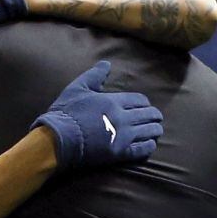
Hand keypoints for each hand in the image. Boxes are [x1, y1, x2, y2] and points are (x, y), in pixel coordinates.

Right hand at [32, 61, 162, 169]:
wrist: (59, 138)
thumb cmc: (66, 112)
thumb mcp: (78, 87)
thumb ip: (94, 75)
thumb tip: (106, 63)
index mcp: (114, 101)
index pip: (139, 100)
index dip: (145, 103)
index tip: (146, 105)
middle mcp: (123, 118)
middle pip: (147, 115)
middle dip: (154, 115)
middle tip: (157, 117)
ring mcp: (123, 136)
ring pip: (148, 132)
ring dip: (155, 130)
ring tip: (158, 130)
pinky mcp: (119, 153)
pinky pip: (141, 150)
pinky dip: (149, 146)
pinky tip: (151, 144)